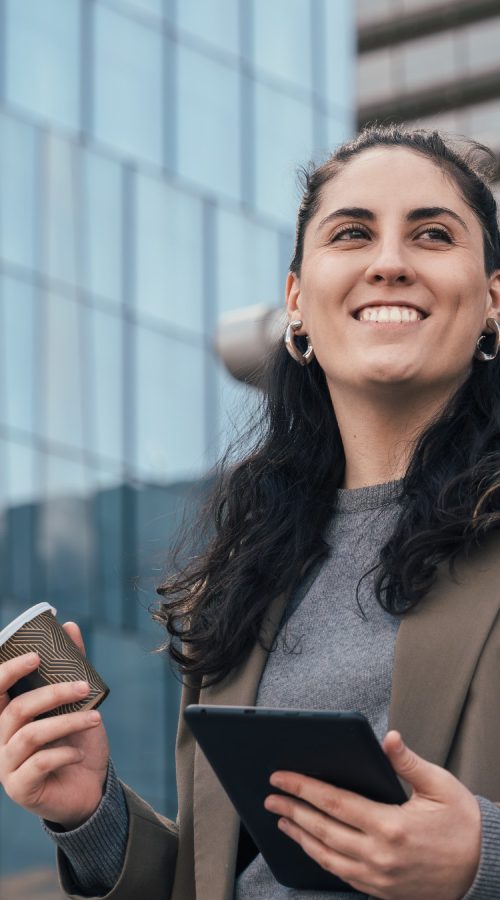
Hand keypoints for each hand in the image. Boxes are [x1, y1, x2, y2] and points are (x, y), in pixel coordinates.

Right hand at [0, 622, 108, 828]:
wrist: (89, 789)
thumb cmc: (76, 742)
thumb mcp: (77, 703)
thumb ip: (70, 668)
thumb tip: (69, 626)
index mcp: (7, 717)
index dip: (8, 670)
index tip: (35, 655)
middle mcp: (0, 740)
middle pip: (17, 709)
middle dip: (53, 693)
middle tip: (83, 686)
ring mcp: (6, 766)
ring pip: (30, 735)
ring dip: (67, 722)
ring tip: (95, 717)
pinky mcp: (20, 788)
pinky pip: (38, 764)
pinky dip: (63, 752)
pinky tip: (79, 751)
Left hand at [264, 731, 480, 898]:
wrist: (483, 870)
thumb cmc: (463, 824)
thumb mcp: (440, 786)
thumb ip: (408, 762)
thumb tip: (387, 738)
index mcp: (390, 826)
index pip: (334, 802)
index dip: (302, 788)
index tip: (280, 777)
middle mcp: (379, 856)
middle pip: (322, 830)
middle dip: (291, 811)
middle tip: (270, 797)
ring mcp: (378, 878)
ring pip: (326, 857)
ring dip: (300, 836)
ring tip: (282, 820)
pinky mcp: (381, 892)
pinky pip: (341, 874)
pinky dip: (320, 857)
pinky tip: (310, 844)